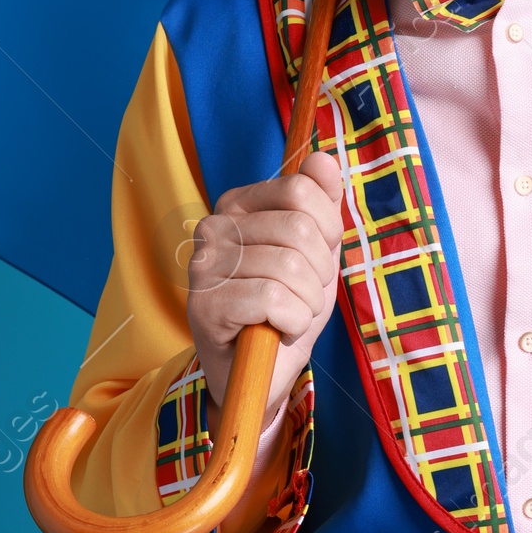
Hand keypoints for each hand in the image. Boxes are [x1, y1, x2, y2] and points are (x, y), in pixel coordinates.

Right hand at [187, 151, 342, 421]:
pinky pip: (273, 299)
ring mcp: (204, 265)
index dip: (327, 231)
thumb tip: (322, 158)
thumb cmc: (287, 309)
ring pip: (289, 267)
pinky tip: (277, 330)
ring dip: (307, 303)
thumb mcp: (316, 252)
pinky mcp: (204, 304)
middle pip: (299, 229)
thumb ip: (321, 203)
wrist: (261, 374)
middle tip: (303, 298)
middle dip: (319, 273)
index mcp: (239, 204)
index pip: (301, 190)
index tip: (316, 261)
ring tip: (290, 317)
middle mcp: (214, 226)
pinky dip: (292, 321)